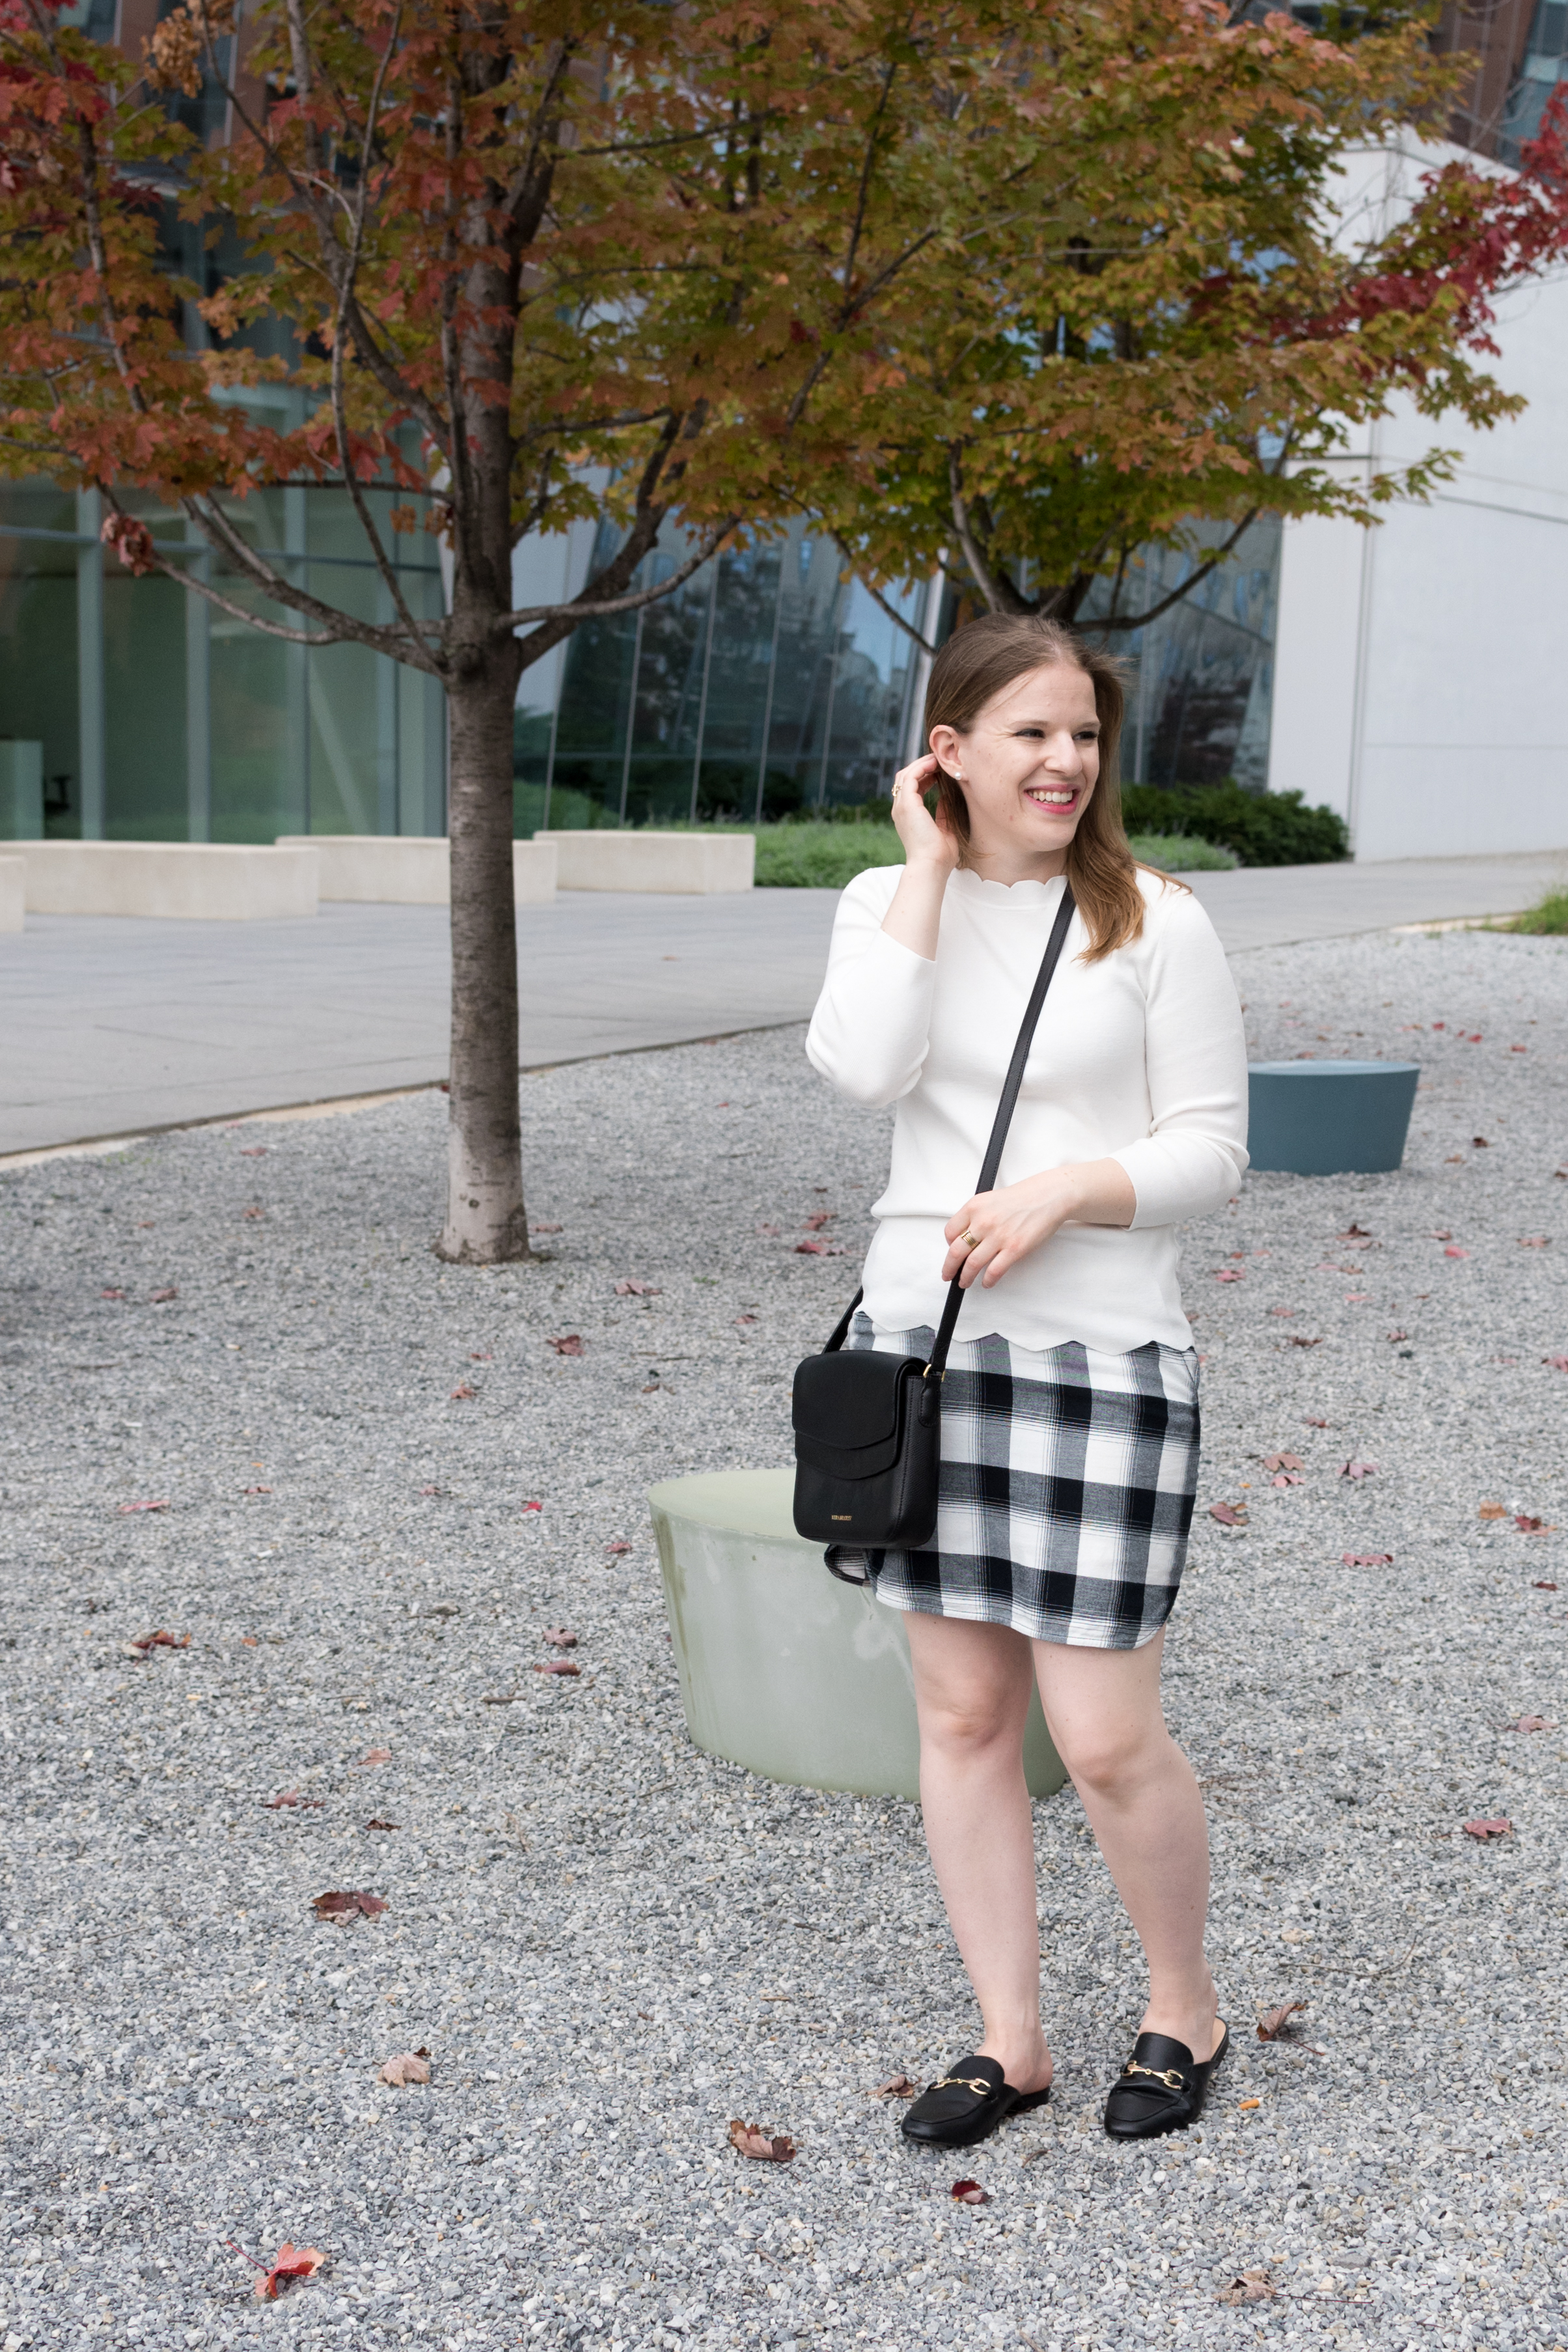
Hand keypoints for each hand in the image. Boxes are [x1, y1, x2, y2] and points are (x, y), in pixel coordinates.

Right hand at [889, 753, 959, 875]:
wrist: (931, 866)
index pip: (910, 789)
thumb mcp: (944, 829)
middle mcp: (900, 810)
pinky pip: (910, 777)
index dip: (924, 776)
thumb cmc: (940, 856)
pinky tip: (935, 765)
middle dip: (921, 766)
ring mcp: (901, 806)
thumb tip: (945, 797)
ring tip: (938, 759)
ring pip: (905, 774)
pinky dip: (922, 767)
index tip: (940, 771)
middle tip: (939, 760)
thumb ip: (943, 813)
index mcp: (907, 817)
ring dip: (921, 764)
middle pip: (905, 778)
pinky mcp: (907, 804)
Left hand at [942, 1161, 1136, 1287]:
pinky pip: (994, 1271)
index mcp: (974, 1207)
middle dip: (949, 1268)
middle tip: (948, 1275)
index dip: (948, 1246)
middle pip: (956, 1252)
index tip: (951, 1253)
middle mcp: (983, 1221)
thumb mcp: (991, 1199)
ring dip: (966, 1277)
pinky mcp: (1014, 1249)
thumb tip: (965, 1237)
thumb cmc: (1023, 1197)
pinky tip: (987, 1282)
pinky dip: (987, 1280)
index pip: (950, 1232)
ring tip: (965, 1282)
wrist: (1049, 1196)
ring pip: (972, 1265)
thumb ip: (976, 1216)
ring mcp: (999, 1236)